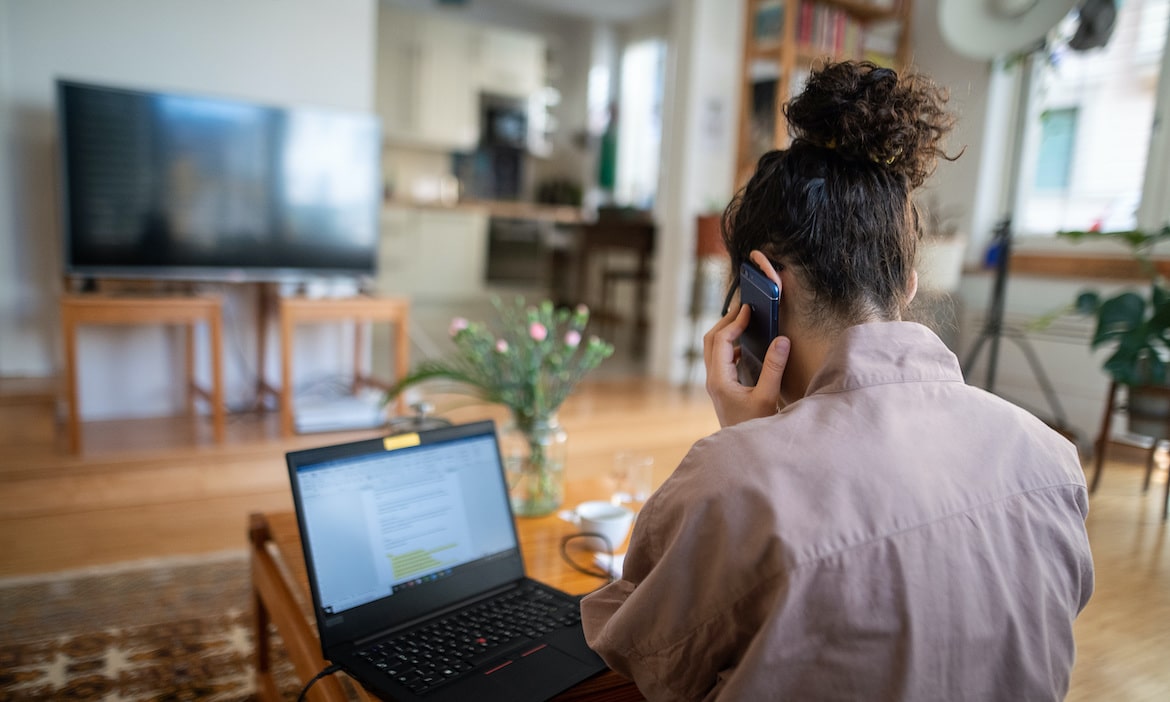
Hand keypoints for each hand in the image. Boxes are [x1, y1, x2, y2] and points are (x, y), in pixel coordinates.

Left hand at [703, 303, 789, 427]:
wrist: (744, 452)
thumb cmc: (755, 427)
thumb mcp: (768, 397)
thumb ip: (774, 367)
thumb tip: (782, 339)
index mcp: (720, 380)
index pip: (722, 341)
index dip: (735, 322)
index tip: (749, 310)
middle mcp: (713, 380)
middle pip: (710, 340)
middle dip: (726, 321)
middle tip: (744, 308)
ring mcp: (715, 384)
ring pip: (713, 349)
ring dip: (727, 332)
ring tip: (745, 321)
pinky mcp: (721, 387)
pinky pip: (720, 359)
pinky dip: (731, 345)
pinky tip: (747, 346)